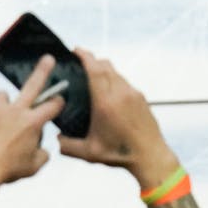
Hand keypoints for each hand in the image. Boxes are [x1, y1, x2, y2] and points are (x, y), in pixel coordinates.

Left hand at [0, 55, 64, 183]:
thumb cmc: (7, 170)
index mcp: (32, 122)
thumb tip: (43, 148)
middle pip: (33, 85)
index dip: (58, 102)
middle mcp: (15, 111)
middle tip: (48, 59)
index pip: (52, 106)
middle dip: (43, 70)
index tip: (59, 101)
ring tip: (1, 117)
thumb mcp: (33, 167)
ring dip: (5, 103)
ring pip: (3, 96)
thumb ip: (43, 154)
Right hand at [55, 48, 178, 188]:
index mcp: (106, 103)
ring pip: (116, 73)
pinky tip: (108, 92)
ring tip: (93, 76)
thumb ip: (68, 146)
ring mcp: (133, 94)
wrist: (151, 156)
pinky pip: (125, 82)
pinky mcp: (141, 99)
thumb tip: (57, 140)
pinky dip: (114, 80)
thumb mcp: (90, 153)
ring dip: (104, 70)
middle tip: (80, 61)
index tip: (76, 50)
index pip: (95, 70)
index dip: (85, 56)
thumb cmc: (122, 154)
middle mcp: (121, 94)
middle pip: (106, 66)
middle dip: (92, 60)